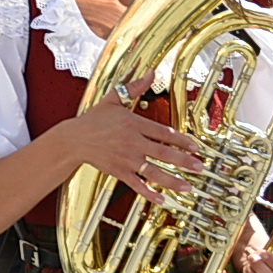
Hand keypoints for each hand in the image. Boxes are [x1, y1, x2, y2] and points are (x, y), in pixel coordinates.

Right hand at [56, 72, 205, 204]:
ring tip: (188, 186)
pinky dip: (149, 193)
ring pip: (153, 172)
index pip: (163, 133)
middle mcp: (131, 143)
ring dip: (173, 180)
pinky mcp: (118, 172)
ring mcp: (125, 159)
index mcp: (132, 124)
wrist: (73, 139)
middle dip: (184, 161)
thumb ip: (134, 87)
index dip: (182, 140)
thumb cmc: (94, 120)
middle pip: (163, 153)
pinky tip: (162, 199)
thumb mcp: (113, 99)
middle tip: (199, 167)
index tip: (195, 146)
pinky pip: (137, 184)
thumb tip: (151, 73)